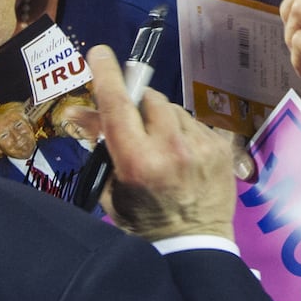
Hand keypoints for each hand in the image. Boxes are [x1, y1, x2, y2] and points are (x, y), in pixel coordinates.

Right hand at [83, 46, 238, 241]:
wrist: (193, 247)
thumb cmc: (143, 223)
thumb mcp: (111, 187)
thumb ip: (101, 146)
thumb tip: (79, 112)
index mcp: (138, 161)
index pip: (118, 104)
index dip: (106, 74)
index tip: (99, 53)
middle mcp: (172, 148)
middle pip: (148, 99)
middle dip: (136, 105)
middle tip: (132, 123)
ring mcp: (201, 145)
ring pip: (173, 109)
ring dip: (160, 118)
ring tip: (158, 145)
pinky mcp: (221, 147)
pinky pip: (194, 122)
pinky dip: (182, 131)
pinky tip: (181, 154)